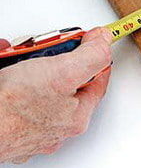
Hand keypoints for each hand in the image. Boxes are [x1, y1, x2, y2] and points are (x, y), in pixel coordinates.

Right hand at [0, 28, 112, 163]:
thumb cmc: (12, 108)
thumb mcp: (65, 72)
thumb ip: (92, 56)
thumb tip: (105, 42)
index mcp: (77, 118)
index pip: (97, 81)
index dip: (95, 56)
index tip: (90, 41)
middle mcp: (55, 127)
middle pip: (66, 81)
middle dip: (54, 59)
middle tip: (43, 48)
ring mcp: (29, 127)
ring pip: (37, 85)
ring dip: (27, 64)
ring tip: (15, 54)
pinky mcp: (7, 121)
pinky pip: (14, 90)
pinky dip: (7, 73)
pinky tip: (3, 64)